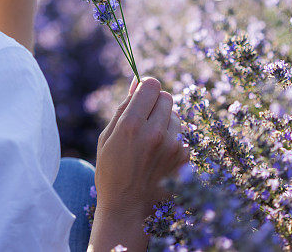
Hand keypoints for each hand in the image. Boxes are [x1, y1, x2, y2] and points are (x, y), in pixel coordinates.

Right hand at [94, 77, 190, 220]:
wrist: (127, 209)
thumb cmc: (111, 171)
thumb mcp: (107, 137)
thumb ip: (123, 107)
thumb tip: (138, 83)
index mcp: (131, 125)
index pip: (151, 85)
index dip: (146, 88)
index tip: (141, 97)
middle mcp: (155, 133)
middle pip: (166, 97)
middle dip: (155, 103)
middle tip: (144, 120)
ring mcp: (173, 147)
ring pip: (175, 115)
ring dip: (164, 122)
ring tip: (150, 142)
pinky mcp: (184, 158)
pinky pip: (181, 135)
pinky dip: (171, 139)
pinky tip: (159, 156)